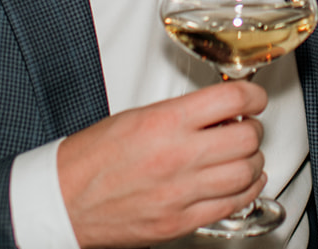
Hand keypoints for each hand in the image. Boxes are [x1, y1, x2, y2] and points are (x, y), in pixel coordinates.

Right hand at [55, 79, 268, 247]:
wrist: (64, 200)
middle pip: (246, 138)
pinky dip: (246, 191)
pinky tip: (243, 183)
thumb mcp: (137, 117)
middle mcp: (177, 156)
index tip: (254, 98)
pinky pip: (231, 205)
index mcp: (164, 122)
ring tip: (244, 156)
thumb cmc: (92, 158)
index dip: (253, 95)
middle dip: (253, 129)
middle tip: (247, 127)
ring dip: (253, 161)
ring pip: (245, 174)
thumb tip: (218, 113)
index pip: (231, 99)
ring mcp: (180, 193)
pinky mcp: (179, 222)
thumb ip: (181, 114)